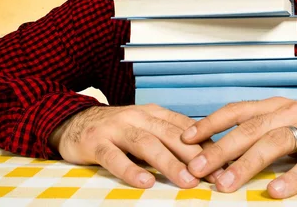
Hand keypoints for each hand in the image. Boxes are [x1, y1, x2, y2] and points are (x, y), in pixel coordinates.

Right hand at [48, 104, 221, 188]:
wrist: (72, 121)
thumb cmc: (116, 129)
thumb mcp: (145, 126)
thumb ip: (168, 137)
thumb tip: (204, 156)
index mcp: (153, 113)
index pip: (185, 128)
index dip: (206, 145)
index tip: (224, 164)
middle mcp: (138, 117)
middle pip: (171, 135)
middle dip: (195, 156)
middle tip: (213, 175)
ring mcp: (116, 129)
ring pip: (147, 144)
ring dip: (169, 163)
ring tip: (187, 181)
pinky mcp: (96, 143)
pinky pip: (114, 157)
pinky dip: (131, 170)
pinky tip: (145, 183)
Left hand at [181, 97, 296, 197]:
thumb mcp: (286, 119)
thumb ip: (258, 129)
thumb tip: (219, 148)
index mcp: (274, 106)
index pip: (236, 110)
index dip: (210, 123)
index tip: (185, 138)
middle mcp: (288, 113)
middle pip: (249, 128)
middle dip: (219, 148)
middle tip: (195, 168)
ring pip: (273, 143)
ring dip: (246, 164)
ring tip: (225, 183)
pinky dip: (292, 178)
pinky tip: (275, 191)